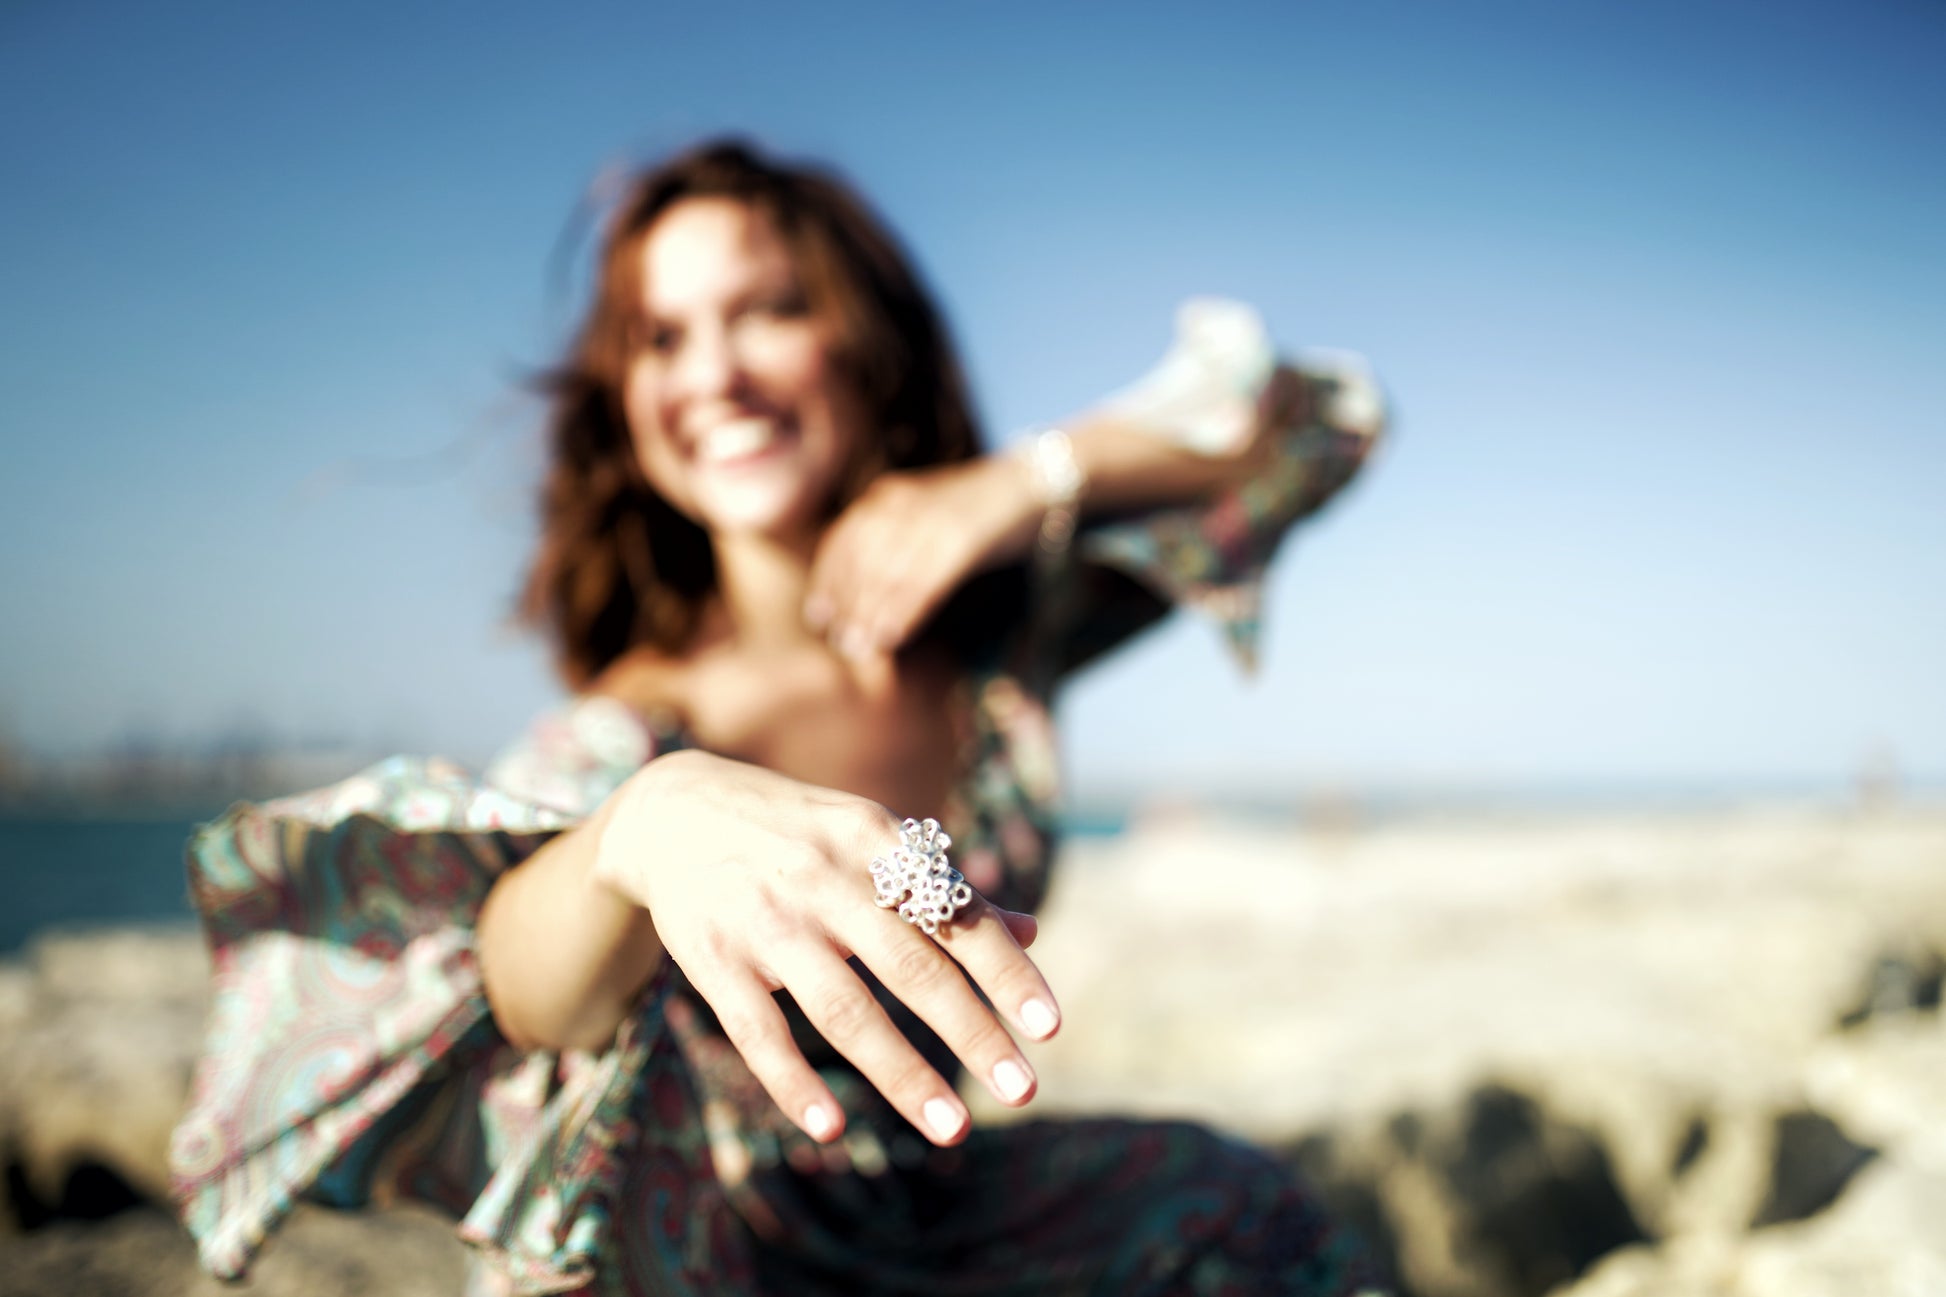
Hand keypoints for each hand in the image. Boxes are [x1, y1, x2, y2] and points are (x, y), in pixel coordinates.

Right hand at [595, 749, 1060, 1145]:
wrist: (673, 809)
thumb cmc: (798, 835)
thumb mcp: (870, 839)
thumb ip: (944, 889)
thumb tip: (1031, 933)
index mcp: (875, 843)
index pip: (955, 915)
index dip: (1005, 971)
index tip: (1049, 1027)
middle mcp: (825, 880)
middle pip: (911, 968)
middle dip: (972, 1032)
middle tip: (1023, 1090)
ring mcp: (766, 922)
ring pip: (844, 1010)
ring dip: (902, 1073)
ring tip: (953, 1127)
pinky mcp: (712, 960)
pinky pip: (759, 1032)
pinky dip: (793, 1083)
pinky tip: (833, 1129)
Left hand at [804, 458, 1038, 658]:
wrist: (1036, 481)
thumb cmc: (983, 509)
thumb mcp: (930, 516)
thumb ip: (900, 544)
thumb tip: (870, 593)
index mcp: (890, 497)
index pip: (843, 542)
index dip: (828, 582)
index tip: (818, 618)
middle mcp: (903, 503)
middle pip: (861, 562)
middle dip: (848, 606)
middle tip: (842, 645)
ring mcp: (932, 518)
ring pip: (888, 574)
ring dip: (870, 616)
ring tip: (862, 649)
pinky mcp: (963, 537)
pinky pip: (924, 580)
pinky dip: (905, 612)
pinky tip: (893, 637)